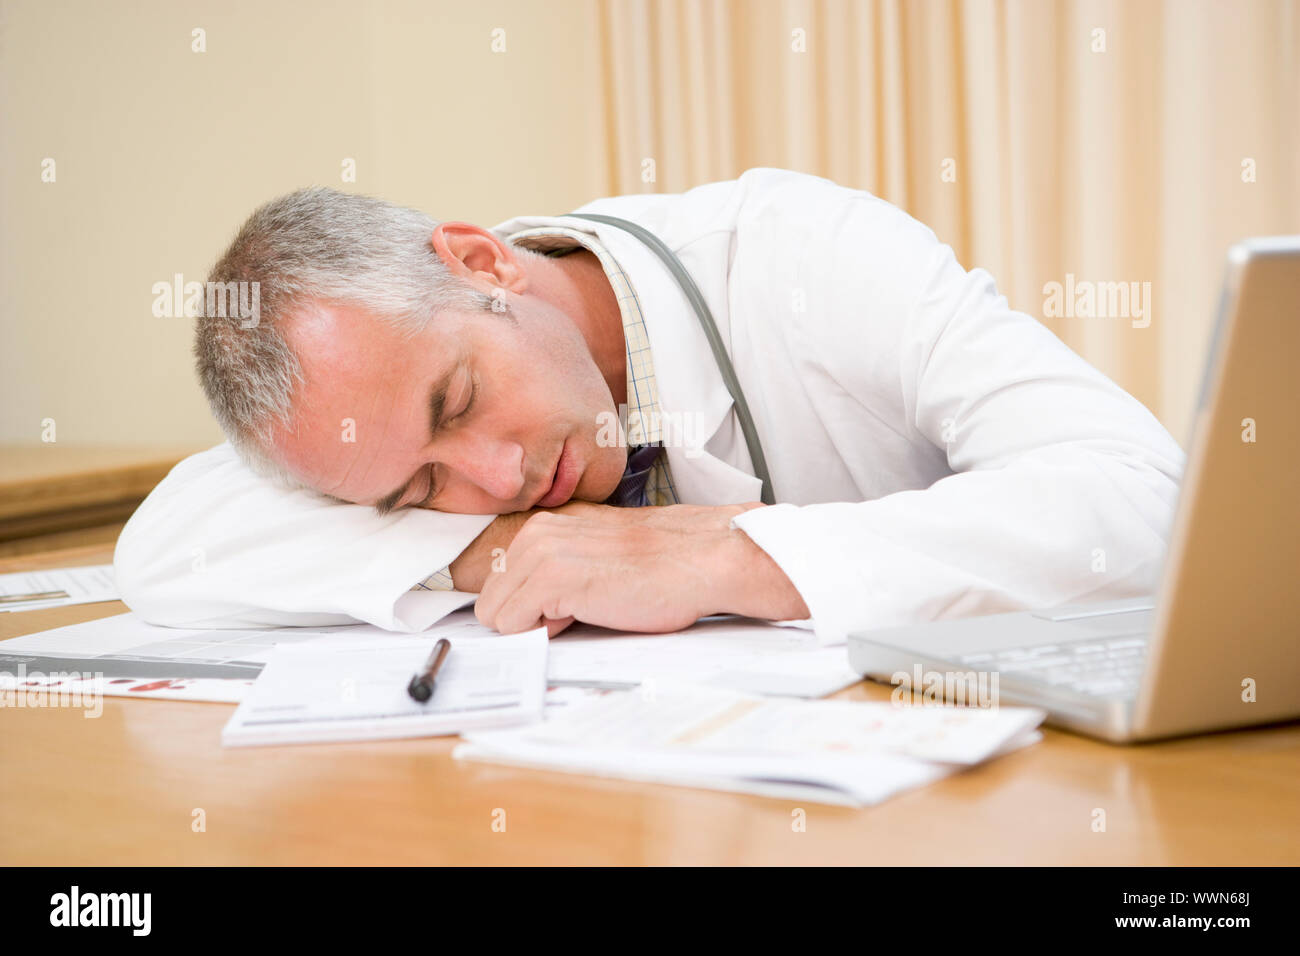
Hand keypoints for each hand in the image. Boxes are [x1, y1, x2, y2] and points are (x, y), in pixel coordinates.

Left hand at [473, 503, 808, 636]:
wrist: (703, 559)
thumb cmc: (663, 565)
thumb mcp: (595, 559)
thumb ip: (556, 573)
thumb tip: (529, 609)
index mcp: (546, 526)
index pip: (499, 583)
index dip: (528, 609)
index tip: (558, 611)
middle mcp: (537, 532)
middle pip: (491, 601)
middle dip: (528, 620)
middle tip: (579, 612)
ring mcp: (542, 551)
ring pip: (497, 615)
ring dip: (538, 626)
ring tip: (587, 609)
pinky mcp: (554, 576)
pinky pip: (514, 625)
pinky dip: (547, 632)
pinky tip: (589, 612)